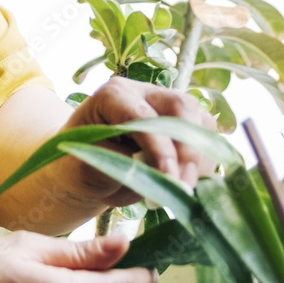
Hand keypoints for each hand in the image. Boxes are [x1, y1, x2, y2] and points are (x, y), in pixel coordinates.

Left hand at [62, 77, 217, 206]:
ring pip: (201, 123)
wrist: (80, 170)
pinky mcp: (183, 126)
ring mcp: (167, 107)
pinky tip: (188, 184)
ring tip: (183, 189)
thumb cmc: (77, 166)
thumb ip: (122, 167)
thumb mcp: (88, 168)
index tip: (169, 178)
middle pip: (183, 106)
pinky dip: (204, 165)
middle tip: (185, 185)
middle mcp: (144, 93)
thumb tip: (159, 173)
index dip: (160, 147)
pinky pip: (206, 140)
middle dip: (190, 148)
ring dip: (200, 159)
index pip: (144, 116)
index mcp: (113, 95)